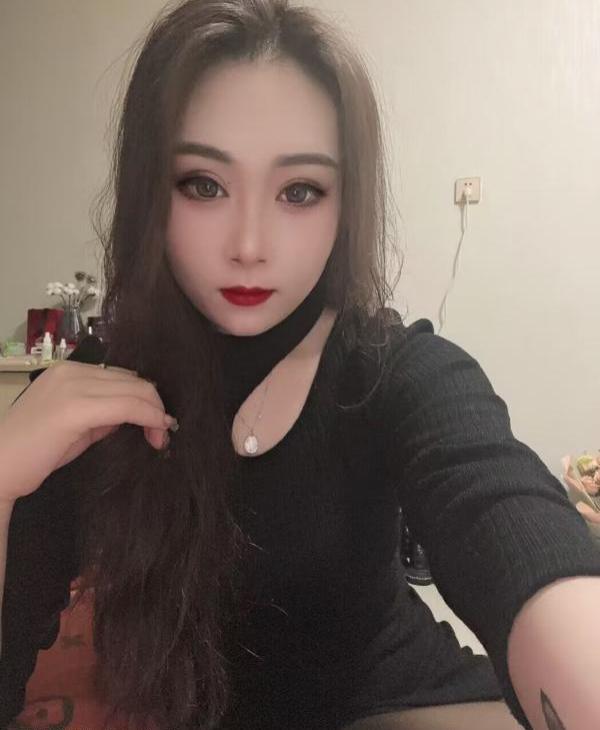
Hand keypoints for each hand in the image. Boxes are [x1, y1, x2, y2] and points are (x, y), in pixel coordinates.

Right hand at [0, 361, 176, 504]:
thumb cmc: (35, 452)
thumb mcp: (76, 424)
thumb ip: (104, 413)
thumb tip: (134, 413)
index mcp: (71, 370)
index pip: (124, 377)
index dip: (148, 398)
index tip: (160, 423)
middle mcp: (72, 371)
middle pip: (134, 380)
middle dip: (156, 406)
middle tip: (165, 433)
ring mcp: (72, 386)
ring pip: (136, 391)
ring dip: (156, 413)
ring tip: (161, 437)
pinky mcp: (75, 408)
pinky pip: (127, 407)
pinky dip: (148, 417)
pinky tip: (156, 432)